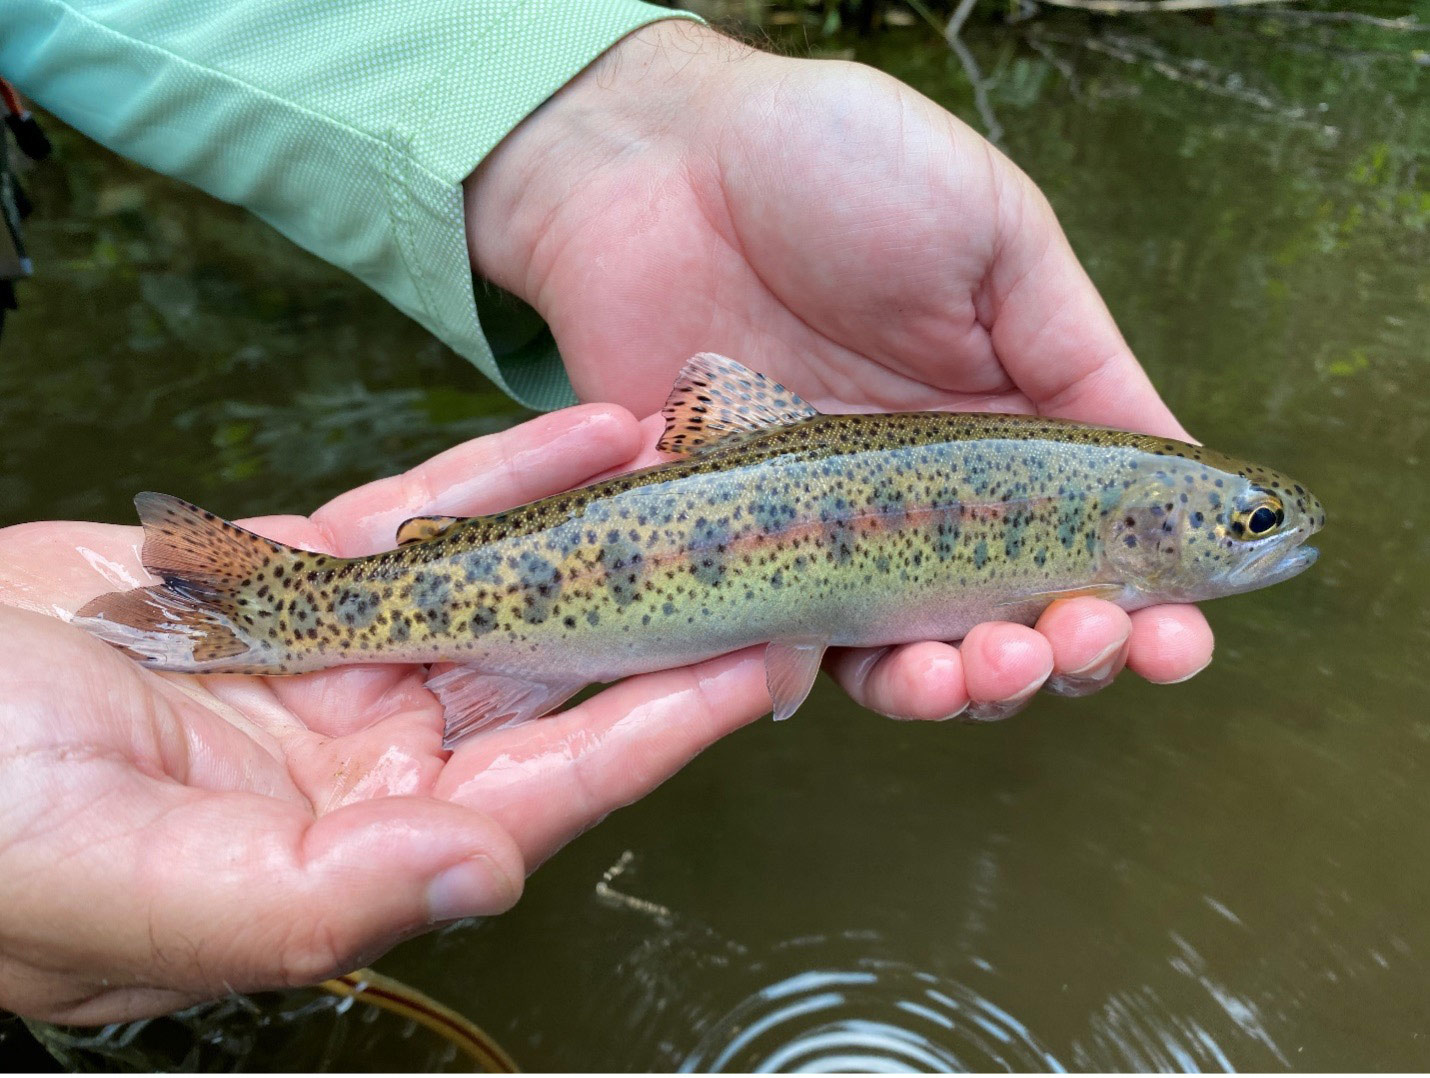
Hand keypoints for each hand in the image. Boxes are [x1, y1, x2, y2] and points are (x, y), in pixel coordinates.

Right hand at [0, 406, 790, 1023]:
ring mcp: (335, 663)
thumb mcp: (123, 883)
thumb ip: (311, 900)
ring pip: (497, 590)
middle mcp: (367, 761)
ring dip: (595, 532)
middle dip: (655, 622)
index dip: (651, 733)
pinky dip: (497, 478)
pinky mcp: (290, 580)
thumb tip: (485, 876)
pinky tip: (585, 434)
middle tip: (767, 559)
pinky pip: (416, 520)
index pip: (543, 792)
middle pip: (544, 687)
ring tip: (700, 473)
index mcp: (354, 848)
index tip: (751, 670)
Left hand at [465, 20, 1212, 718]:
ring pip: (908, 648)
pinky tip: (874, 663)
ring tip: (984, 671)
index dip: (1150, 605)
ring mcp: (827, 525)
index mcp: (1003, 420)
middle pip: (1011, 612)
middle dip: (1066, 656)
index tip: (1178, 641)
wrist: (658, 162)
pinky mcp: (733, 542)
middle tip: (1079, 642)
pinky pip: (785, 637)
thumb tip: (1180, 468)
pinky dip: (830, 673)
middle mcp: (923, 490)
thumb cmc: (835, 166)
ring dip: (962, 687)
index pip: (1093, 538)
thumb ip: (1078, 357)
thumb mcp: (995, 237)